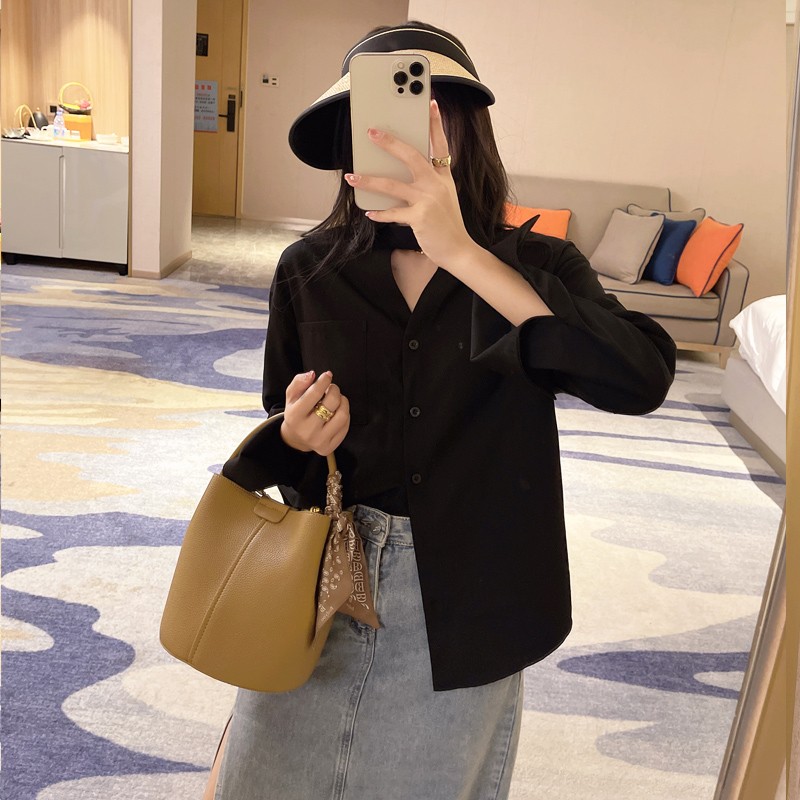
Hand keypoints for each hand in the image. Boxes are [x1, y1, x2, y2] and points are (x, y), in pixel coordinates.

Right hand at [280, 370, 350, 455]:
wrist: (295, 438)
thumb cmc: (296, 412)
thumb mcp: (291, 396)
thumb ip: (299, 382)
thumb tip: (313, 374)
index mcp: (294, 416)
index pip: (315, 393)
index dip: (324, 381)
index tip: (327, 376)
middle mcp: (307, 430)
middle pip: (331, 403)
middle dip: (335, 390)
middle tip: (332, 388)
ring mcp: (319, 441)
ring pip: (342, 416)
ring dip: (343, 402)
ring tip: (337, 399)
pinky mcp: (329, 447)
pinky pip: (345, 426)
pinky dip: (344, 414)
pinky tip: (338, 411)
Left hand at [343, 100, 479, 272]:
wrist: (458, 250)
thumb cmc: (447, 224)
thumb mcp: (443, 197)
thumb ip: (426, 183)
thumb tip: (396, 176)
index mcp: (443, 177)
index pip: (440, 144)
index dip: (436, 123)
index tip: (430, 103)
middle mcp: (436, 184)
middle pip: (411, 156)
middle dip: (389, 142)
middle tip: (371, 132)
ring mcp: (428, 200)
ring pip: (392, 185)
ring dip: (369, 180)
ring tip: (351, 177)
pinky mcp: (420, 217)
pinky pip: (393, 213)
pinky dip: (379, 213)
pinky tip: (369, 212)